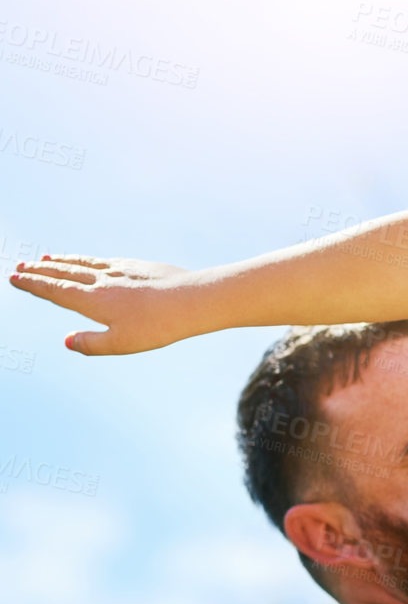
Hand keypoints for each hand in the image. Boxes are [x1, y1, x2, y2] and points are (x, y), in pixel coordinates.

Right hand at [9, 255, 195, 354]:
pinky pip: (104, 260)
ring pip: (83, 263)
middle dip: (40, 270)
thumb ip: (91, 343)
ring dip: (62, 261)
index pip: (54, 290)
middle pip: (64, 273)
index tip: (14, 277)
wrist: (193, 299)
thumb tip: (67, 340)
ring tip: (45, 259)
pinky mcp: (138, 266)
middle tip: (20, 266)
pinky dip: (88, 260)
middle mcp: (102, 280)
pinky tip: (88, 261)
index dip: (32, 284)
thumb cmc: (157, 326)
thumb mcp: (121, 343)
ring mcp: (121, 270)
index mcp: (93, 300)